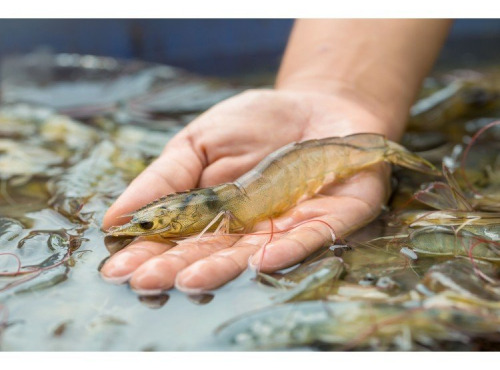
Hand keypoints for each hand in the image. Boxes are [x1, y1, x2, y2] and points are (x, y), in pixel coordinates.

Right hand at [100, 89, 392, 293]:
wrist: (316, 105)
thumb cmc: (255, 124)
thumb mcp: (200, 142)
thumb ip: (165, 178)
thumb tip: (116, 217)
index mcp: (214, 214)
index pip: (176, 240)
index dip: (148, 254)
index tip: (117, 269)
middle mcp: (247, 229)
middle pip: (210, 253)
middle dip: (178, 268)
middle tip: (146, 282)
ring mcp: (287, 227)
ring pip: (252, 254)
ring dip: (222, 268)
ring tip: (189, 280)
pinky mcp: (328, 219)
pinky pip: (308, 238)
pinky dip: (286, 249)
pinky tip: (260, 261)